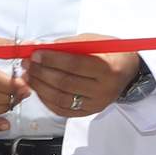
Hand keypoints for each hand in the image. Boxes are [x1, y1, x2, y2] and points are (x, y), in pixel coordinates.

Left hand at [25, 36, 143, 119]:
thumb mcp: (93, 41)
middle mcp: (104, 89)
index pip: (75, 65)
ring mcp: (96, 104)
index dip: (52, 59)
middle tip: (28, 64)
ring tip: (28, 76)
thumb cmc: (110, 53)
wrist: (128, 72)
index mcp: (108, 68)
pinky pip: (62, 110)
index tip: (36, 54)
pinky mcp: (88, 112)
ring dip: (40, 87)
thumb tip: (40, 47)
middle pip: (66, 83)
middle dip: (42, 72)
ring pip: (61, 99)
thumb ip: (67, 45)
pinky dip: (46, 100)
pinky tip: (38, 89)